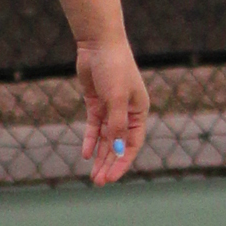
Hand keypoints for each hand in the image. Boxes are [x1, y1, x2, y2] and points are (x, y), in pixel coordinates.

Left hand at [78, 37, 147, 184]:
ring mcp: (110, 107)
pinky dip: (91, 140)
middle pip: (118, 145)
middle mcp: (126, 112)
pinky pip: (94, 126)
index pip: (132, 144)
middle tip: (99, 181)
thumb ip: (116, 125)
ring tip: (93, 175)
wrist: (98, 44)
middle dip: (109, 163)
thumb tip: (118, 150)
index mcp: (139, 111)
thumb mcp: (117, 98)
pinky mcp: (96, 102)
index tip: (112, 178)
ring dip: (100, 156)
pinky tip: (86, 154)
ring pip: (106, 138)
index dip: (123, 162)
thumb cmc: (114, 68)